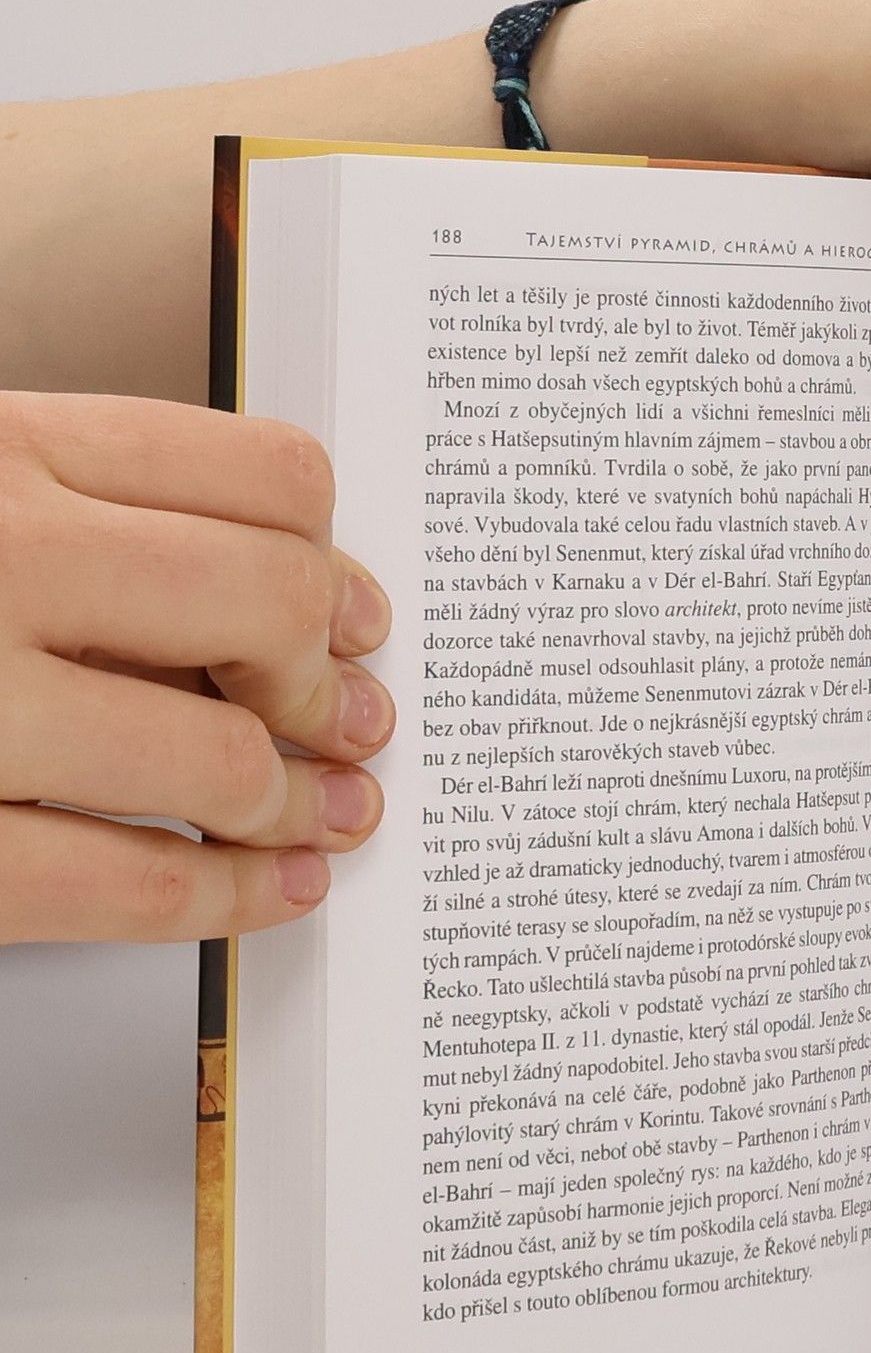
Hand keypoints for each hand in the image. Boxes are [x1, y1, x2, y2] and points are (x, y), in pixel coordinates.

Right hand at [0, 393, 392, 943]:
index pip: (257, 476)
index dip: (335, 560)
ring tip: (327, 814)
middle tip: (354, 722)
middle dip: (329, 682)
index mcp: (6, 454)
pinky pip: (139, 887)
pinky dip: (233, 897)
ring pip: (222, 758)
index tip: (354, 616)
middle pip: (269, 601)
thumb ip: (97, 527)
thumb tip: (296, 604)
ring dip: (299, 804)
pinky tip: (272, 885)